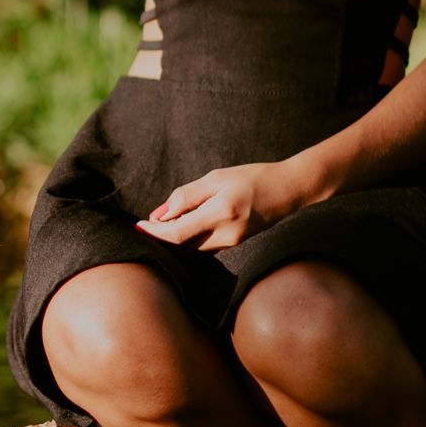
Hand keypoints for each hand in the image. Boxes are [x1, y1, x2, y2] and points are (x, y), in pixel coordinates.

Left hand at [132, 160, 310, 250]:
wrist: (288, 190)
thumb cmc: (251, 177)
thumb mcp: (216, 178)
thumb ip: (187, 196)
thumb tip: (160, 214)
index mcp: (220, 213)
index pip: (177, 234)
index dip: (154, 233)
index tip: (138, 226)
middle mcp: (226, 234)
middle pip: (182, 246)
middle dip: (160, 237)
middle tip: (144, 224)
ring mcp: (232, 242)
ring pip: (192, 249)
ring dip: (173, 239)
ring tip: (159, 224)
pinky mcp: (235, 244)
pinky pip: (204, 247)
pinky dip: (188, 239)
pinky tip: (181, 226)